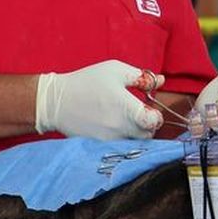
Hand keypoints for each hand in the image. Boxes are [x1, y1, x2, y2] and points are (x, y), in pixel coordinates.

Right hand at [35, 60, 164, 139]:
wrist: (56, 102)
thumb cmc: (88, 82)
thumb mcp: (116, 71)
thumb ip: (141, 77)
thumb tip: (161, 81)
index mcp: (127, 109)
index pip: (155, 122)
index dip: (156, 116)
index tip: (148, 109)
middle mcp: (121, 128)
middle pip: (148, 135)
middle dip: (147, 125)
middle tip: (136, 113)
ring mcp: (110, 141)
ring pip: (134, 143)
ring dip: (135, 133)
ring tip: (122, 119)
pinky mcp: (101, 147)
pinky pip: (120, 147)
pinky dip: (121, 139)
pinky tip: (111, 126)